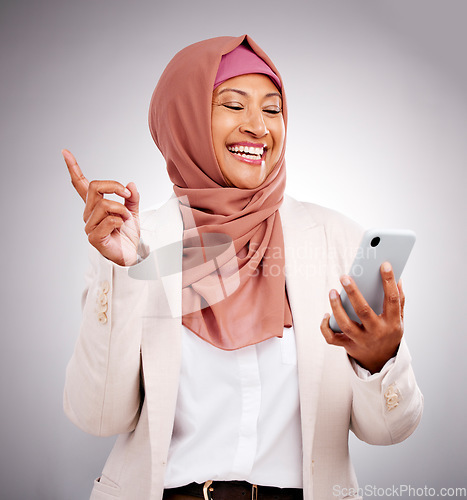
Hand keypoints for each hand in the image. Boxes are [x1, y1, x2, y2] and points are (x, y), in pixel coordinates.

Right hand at [63, 149, 139, 265]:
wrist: (132, 254)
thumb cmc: (128, 235)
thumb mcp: (133, 211)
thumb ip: (132, 198)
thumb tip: (130, 184)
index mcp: (95, 205)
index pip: (80, 185)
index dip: (73, 168)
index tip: (65, 152)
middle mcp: (89, 214)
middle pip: (95, 187)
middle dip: (115, 187)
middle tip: (127, 195)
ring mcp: (89, 226)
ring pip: (104, 204)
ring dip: (121, 209)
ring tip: (126, 218)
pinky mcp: (94, 238)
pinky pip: (109, 220)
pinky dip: (120, 220)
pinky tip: (122, 226)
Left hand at [320, 262, 404, 373]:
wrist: (382, 361)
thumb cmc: (389, 332)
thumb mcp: (399, 319)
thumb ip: (399, 299)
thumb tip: (397, 277)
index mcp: (392, 323)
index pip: (392, 300)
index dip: (389, 281)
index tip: (383, 264)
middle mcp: (377, 332)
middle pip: (363, 311)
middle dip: (353, 293)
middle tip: (344, 276)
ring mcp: (361, 340)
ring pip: (345, 324)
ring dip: (336, 307)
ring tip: (332, 291)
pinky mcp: (348, 346)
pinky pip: (332, 338)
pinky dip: (325, 327)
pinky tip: (326, 314)